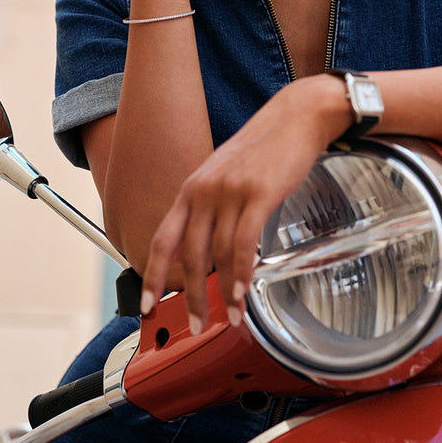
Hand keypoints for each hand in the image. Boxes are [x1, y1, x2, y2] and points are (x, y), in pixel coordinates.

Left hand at [139, 75, 351, 331]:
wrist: (295, 117)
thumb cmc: (264, 149)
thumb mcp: (224, 175)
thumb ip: (211, 208)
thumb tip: (207, 250)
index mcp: (191, 189)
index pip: (161, 240)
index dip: (152, 277)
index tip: (146, 306)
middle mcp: (203, 191)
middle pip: (188, 256)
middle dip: (191, 298)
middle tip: (196, 326)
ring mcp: (229, 192)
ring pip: (217, 255)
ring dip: (223, 293)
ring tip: (230, 317)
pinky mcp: (257, 193)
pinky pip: (243, 243)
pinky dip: (241, 274)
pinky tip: (242, 293)